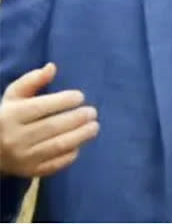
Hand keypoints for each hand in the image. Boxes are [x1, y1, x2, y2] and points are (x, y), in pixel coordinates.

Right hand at [0, 63, 98, 177]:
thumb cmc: (7, 117)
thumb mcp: (13, 97)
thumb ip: (32, 81)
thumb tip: (52, 67)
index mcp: (9, 116)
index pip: (41, 107)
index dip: (64, 101)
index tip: (80, 96)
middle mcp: (14, 138)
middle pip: (52, 127)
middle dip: (77, 119)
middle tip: (93, 112)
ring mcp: (22, 157)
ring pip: (57, 146)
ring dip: (80, 136)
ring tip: (94, 127)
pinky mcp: (30, 172)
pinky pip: (55, 164)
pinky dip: (70, 154)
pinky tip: (79, 144)